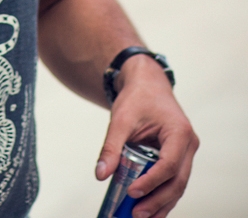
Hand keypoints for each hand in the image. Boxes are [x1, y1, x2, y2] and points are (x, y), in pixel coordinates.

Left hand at [96, 55, 197, 217]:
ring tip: (142, 217)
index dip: (152, 181)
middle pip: (178, 180)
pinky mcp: (179, 157)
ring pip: (178, 184)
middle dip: (158, 200)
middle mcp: (188, 144)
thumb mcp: (120, 120)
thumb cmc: (136, 98)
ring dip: (161, 203)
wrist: (147, 84)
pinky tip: (150, 208)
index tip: (133, 192)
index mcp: (179, 132)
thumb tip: (100, 175)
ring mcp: (186, 152)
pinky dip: (162, 194)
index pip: (169, 164)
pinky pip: (173, 180)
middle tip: (137, 213)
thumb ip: (111, 147)